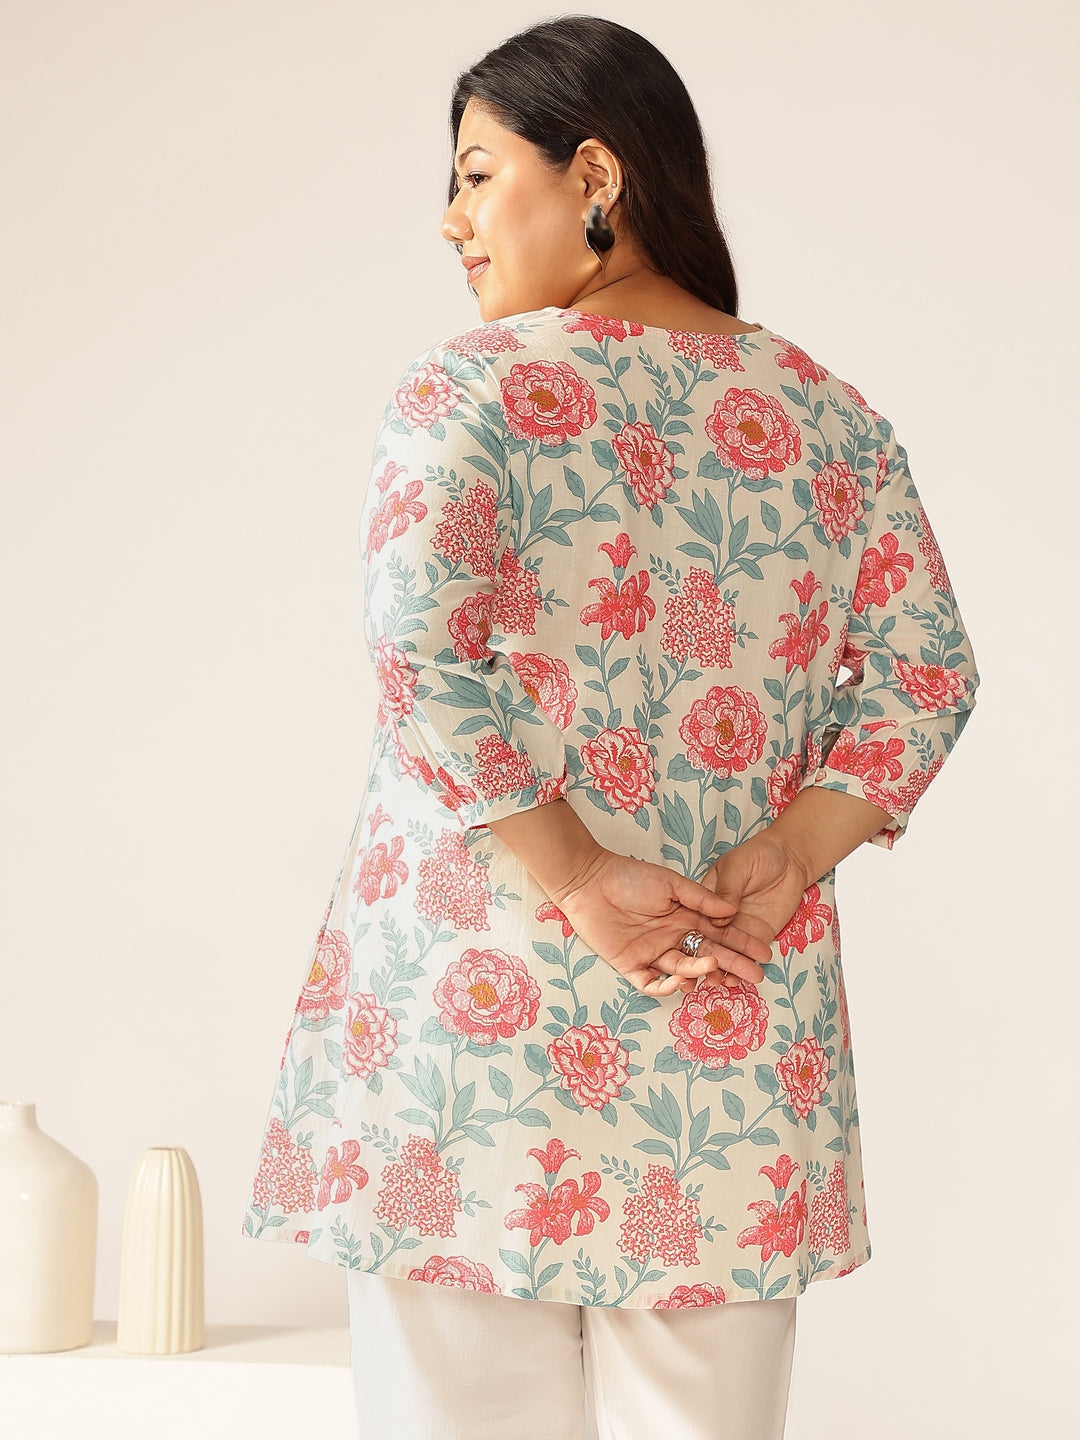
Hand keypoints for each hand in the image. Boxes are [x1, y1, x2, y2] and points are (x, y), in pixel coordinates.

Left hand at [553, 849, 773, 998]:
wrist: (589, 881)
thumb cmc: (630, 877)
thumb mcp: (670, 884)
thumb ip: (700, 899)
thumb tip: (732, 910)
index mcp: (685, 919)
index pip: (719, 935)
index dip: (741, 945)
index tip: (763, 953)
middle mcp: (673, 939)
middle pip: (707, 956)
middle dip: (732, 965)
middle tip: (755, 975)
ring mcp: (652, 954)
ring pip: (683, 970)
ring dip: (700, 971)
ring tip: (714, 966)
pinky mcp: (630, 966)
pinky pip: (651, 984)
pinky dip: (666, 987)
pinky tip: (680, 982)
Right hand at [698, 834, 813, 983]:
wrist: (792, 860)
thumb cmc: (759, 855)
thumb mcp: (738, 866)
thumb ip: (728, 890)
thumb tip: (719, 918)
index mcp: (706, 898)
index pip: (693, 920)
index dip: (687, 937)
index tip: (684, 954)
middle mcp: (718, 917)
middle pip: (708, 941)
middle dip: (702, 960)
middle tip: (699, 977)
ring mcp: (738, 928)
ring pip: (726, 953)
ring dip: (721, 969)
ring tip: (718, 983)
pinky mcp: (758, 936)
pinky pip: (748, 956)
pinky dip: (741, 969)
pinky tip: (736, 980)